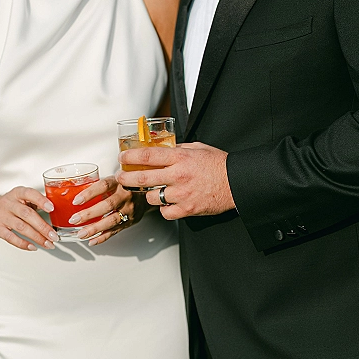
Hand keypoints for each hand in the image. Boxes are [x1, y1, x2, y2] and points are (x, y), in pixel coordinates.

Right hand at [0, 187, 57, 251]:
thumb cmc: (10, 206)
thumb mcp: (21, 199)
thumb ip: (36, 203)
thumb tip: (56, 213)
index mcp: (17, 193)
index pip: (29, 194)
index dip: (41, 200)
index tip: (52, 208)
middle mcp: (8, 203)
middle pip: (28, 214)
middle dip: (43, 227)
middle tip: (54, 236)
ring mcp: (1, 215)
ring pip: (21, 227)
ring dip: (37, 237)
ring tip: (48, 243)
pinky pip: (11, 237)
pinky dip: (23, 244)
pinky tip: (33, 247)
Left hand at [65, 175, 146, 245]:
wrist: (149, 193)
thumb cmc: (127, 185)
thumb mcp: (116, 177)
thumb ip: (101, 183)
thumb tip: (75, 187)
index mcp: (120, 182)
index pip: (104, 186)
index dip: (90, 193)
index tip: (76, 201)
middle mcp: (126, 196)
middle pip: (108, 205)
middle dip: (89, 214)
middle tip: (74, 219)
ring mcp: (130, 209)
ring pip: (112, 221)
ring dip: (95, 228)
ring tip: (81, 234)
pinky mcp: (131, 221)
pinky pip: (116, 231)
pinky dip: (103, 237)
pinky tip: (92, 240)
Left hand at [117, 142, 234, 218]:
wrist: (236, 183)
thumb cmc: (219, 164)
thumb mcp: (198, 148)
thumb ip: (178, 149)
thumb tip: (162, 147)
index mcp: (180, 158)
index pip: (148, 156)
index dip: (130, 157)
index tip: (122, 157)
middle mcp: (178, 176)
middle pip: (142, 178)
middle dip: (126, 178)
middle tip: (121, 178)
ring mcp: (182, 194)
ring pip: (152, 197)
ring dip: (149, 194)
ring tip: (152, 190)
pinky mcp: (187, 209)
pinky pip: (165, 212)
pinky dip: (164, 209)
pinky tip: (167, 203)